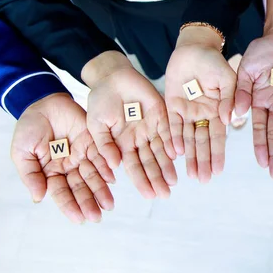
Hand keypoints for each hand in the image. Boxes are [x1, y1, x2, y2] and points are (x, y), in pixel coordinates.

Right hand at [11, 93, 114, 222]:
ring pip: (93, 176)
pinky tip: (112, 179)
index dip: (69, 206)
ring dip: (101, 190)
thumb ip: (31, 175)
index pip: (61, 193)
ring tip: (109, 204)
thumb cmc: (29, 128)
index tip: (78, 219)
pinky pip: (101, 156)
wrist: (43, 102)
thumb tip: (38, 198)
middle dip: (89, 202)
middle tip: (98, 216)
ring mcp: (82, 155)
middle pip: (80, 187)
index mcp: (51, 173)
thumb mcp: (23, 152)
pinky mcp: (92, 142)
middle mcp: (69, 167)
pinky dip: (106, 168)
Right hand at [84, 52, 176, 198]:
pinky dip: (172, 141)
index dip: (141, 181)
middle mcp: (139, 138)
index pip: (134, 166)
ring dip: (167, 165)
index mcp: (123, 144)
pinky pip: (168, 129)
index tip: (148, 195)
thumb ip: (104, 145)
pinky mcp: (161, 113)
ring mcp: (151, 126)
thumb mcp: (96, 125)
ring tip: (173, 181)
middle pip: (150, 162)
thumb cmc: (100, 100)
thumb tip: (114, 167)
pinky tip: (176, 154)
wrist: (111, 76)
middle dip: (157, 178)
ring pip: (161, 149)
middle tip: (165, 194)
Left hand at [165, 26, 234, 182]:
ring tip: (191, 175)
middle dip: (203, 161)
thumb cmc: (214, 61)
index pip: (218, 136)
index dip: (218, 153)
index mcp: (219, 110)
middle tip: (204, 180)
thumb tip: (230, 120)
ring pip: (187, 138)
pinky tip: (175, 153)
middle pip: (202, 142)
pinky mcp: (171, 105)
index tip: (218, 170)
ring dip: (190, 156)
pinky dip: (173, 139)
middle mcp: (203, 114)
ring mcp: (187, 111)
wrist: (194, 48)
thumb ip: (229, 99)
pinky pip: (171, 125)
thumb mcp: (227, 78)